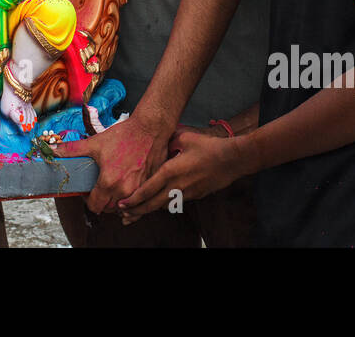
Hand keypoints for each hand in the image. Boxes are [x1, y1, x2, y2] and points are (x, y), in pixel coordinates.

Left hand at [55, 112, 171, 212]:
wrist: (149, 129)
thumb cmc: (124, 135)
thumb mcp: (95, 142)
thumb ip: (71, 149)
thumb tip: (52, 149)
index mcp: (109, 182)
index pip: (94, 206)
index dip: (89, 200)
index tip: (89, 191)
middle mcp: (125, 190)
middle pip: (108, 209)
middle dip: (102, 201)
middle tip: (100, 188)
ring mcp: (139, 190)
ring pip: (124, 208)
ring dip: (116, 202)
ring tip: (113, 188)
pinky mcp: (150, 187)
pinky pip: (138, 203)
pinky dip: (132, 201)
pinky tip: (128, 191)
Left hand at [117, 128, 246, 222]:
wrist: (232, 160)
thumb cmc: (209, 147)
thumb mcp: (185, 138)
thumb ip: (169, 142)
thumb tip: (162, 144)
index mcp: (171, 171)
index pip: (148, 189)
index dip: (134, 199)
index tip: (122, 204)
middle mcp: (177, 186)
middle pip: (153, 204)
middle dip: (137, 211)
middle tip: (124, 216)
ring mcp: (187, 193)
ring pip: (164, 206)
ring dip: (150, 210)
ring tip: (137, 213)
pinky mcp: (196, 195)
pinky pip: (176, 202)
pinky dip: (164, 205)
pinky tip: (158, 204)